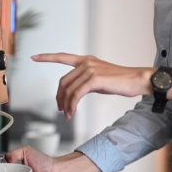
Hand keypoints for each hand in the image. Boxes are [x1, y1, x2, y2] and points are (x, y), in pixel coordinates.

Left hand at [32, 53, 156, 119]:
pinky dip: (72, 105)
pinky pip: (76, 94)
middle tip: (60, 109)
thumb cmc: (121, 81)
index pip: (63, 57)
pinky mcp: (94, 79)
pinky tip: (72, 112)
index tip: (34, 57)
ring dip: (65, 105)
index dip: (47, 57)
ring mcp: (90, 70)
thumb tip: (77, 92)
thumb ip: (86, 81)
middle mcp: (86, 62)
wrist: (137, 80)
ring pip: (68, 90)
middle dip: (59, 97)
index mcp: (86, 60)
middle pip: (63, 81)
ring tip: (67, 114)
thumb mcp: (100, 79)